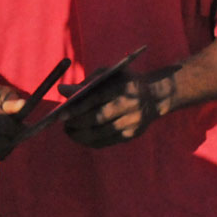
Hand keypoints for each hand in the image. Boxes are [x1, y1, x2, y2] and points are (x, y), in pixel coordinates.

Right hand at [0, 83, 26, 161]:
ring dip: (10, 143)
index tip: (25, 124)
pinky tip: (1, 138)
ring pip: (2, 152)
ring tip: (8, 131)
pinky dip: (3, 149)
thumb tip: (21, 105)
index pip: (3, 126)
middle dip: (15, 136)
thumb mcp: (2, 92)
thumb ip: (12, 99)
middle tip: (20, 127)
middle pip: (4, 143)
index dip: (18, 126)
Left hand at [58, 67, 176, 148]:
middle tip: (61, 122)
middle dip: (75, 122)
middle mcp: (130, 106)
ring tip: (69, 129)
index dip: (76, 108)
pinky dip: (89, 140)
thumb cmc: (126, 81)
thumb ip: (87, 82)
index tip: (59, 114)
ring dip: (79, 134)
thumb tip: (61, 91)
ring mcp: (132, 123)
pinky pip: (105, 142)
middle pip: (97, 119)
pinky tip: (81, 135)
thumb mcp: (110, 74)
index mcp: (124, 87)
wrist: (157, 95)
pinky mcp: (131, 135)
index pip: (96, 99)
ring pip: (98, 134)